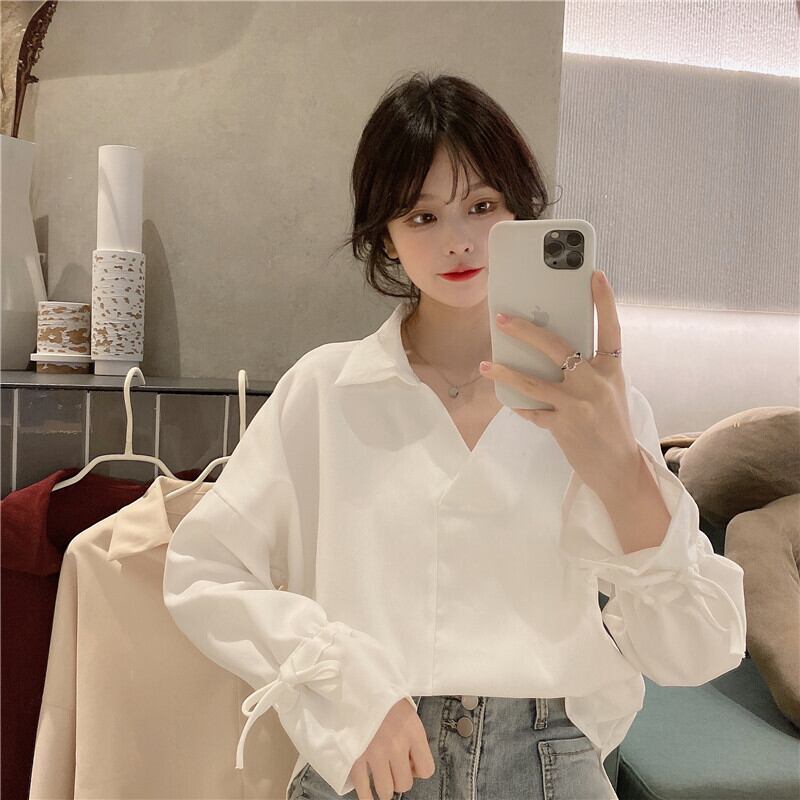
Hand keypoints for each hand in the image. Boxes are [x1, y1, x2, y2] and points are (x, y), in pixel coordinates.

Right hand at [349, 698, 434, 799]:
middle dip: (399, 778)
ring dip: (383, 785)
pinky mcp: (354, 758)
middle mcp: (396, 745)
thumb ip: (413, 739)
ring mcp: (374, 753)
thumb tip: (411, 765)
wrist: (356, 683)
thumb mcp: (407, 711)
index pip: (427, 770)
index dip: (418, 769)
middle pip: (404, 784)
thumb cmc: (384, 698)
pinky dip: (366, 795)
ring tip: (379, 774)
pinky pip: (363, 790)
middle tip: (392, 766)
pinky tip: (367, 791)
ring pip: (385, 791)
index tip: (410, 762)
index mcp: (413, 732)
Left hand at [480, 269, 639, 496]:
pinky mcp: (563, 425)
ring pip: (533, 381)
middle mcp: (596, 382)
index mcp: (612, 369)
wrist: (618, 466)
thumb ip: (588, 368)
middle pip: (557, 347)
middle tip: (502, 318)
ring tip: (486, 364)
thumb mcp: (608, 389)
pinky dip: (520, 405)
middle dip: (526, 331)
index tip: (594, 275)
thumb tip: (551, 347)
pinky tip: (509, 401)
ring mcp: (578, 404)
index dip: (604, 301)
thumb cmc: (611, 423)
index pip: (610, 328)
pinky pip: (532, 411)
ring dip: (505, 372)